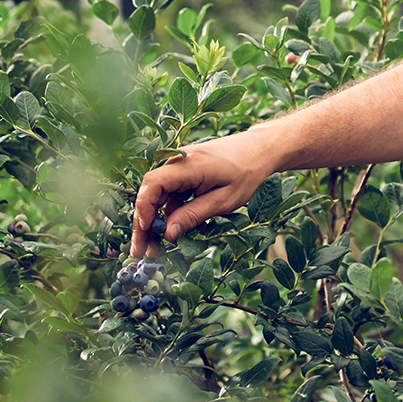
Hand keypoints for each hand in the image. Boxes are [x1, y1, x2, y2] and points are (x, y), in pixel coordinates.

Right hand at [131, 131, 276, 257]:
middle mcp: (178, 162)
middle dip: (145, 223)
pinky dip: (173, 212)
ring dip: (158, 221)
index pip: (152, 185)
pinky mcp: (186, 173)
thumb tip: (167, 234)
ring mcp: (180, 167)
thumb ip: (194, 215)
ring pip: (160, 196)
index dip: (144, 210)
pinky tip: (180, 231)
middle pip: (151, 193)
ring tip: (158, 248)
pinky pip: (173, 194)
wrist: (260, 150)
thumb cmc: (248, 173)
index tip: (146, 233)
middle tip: (142, 251)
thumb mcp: (224, 201)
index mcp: (188, 165)